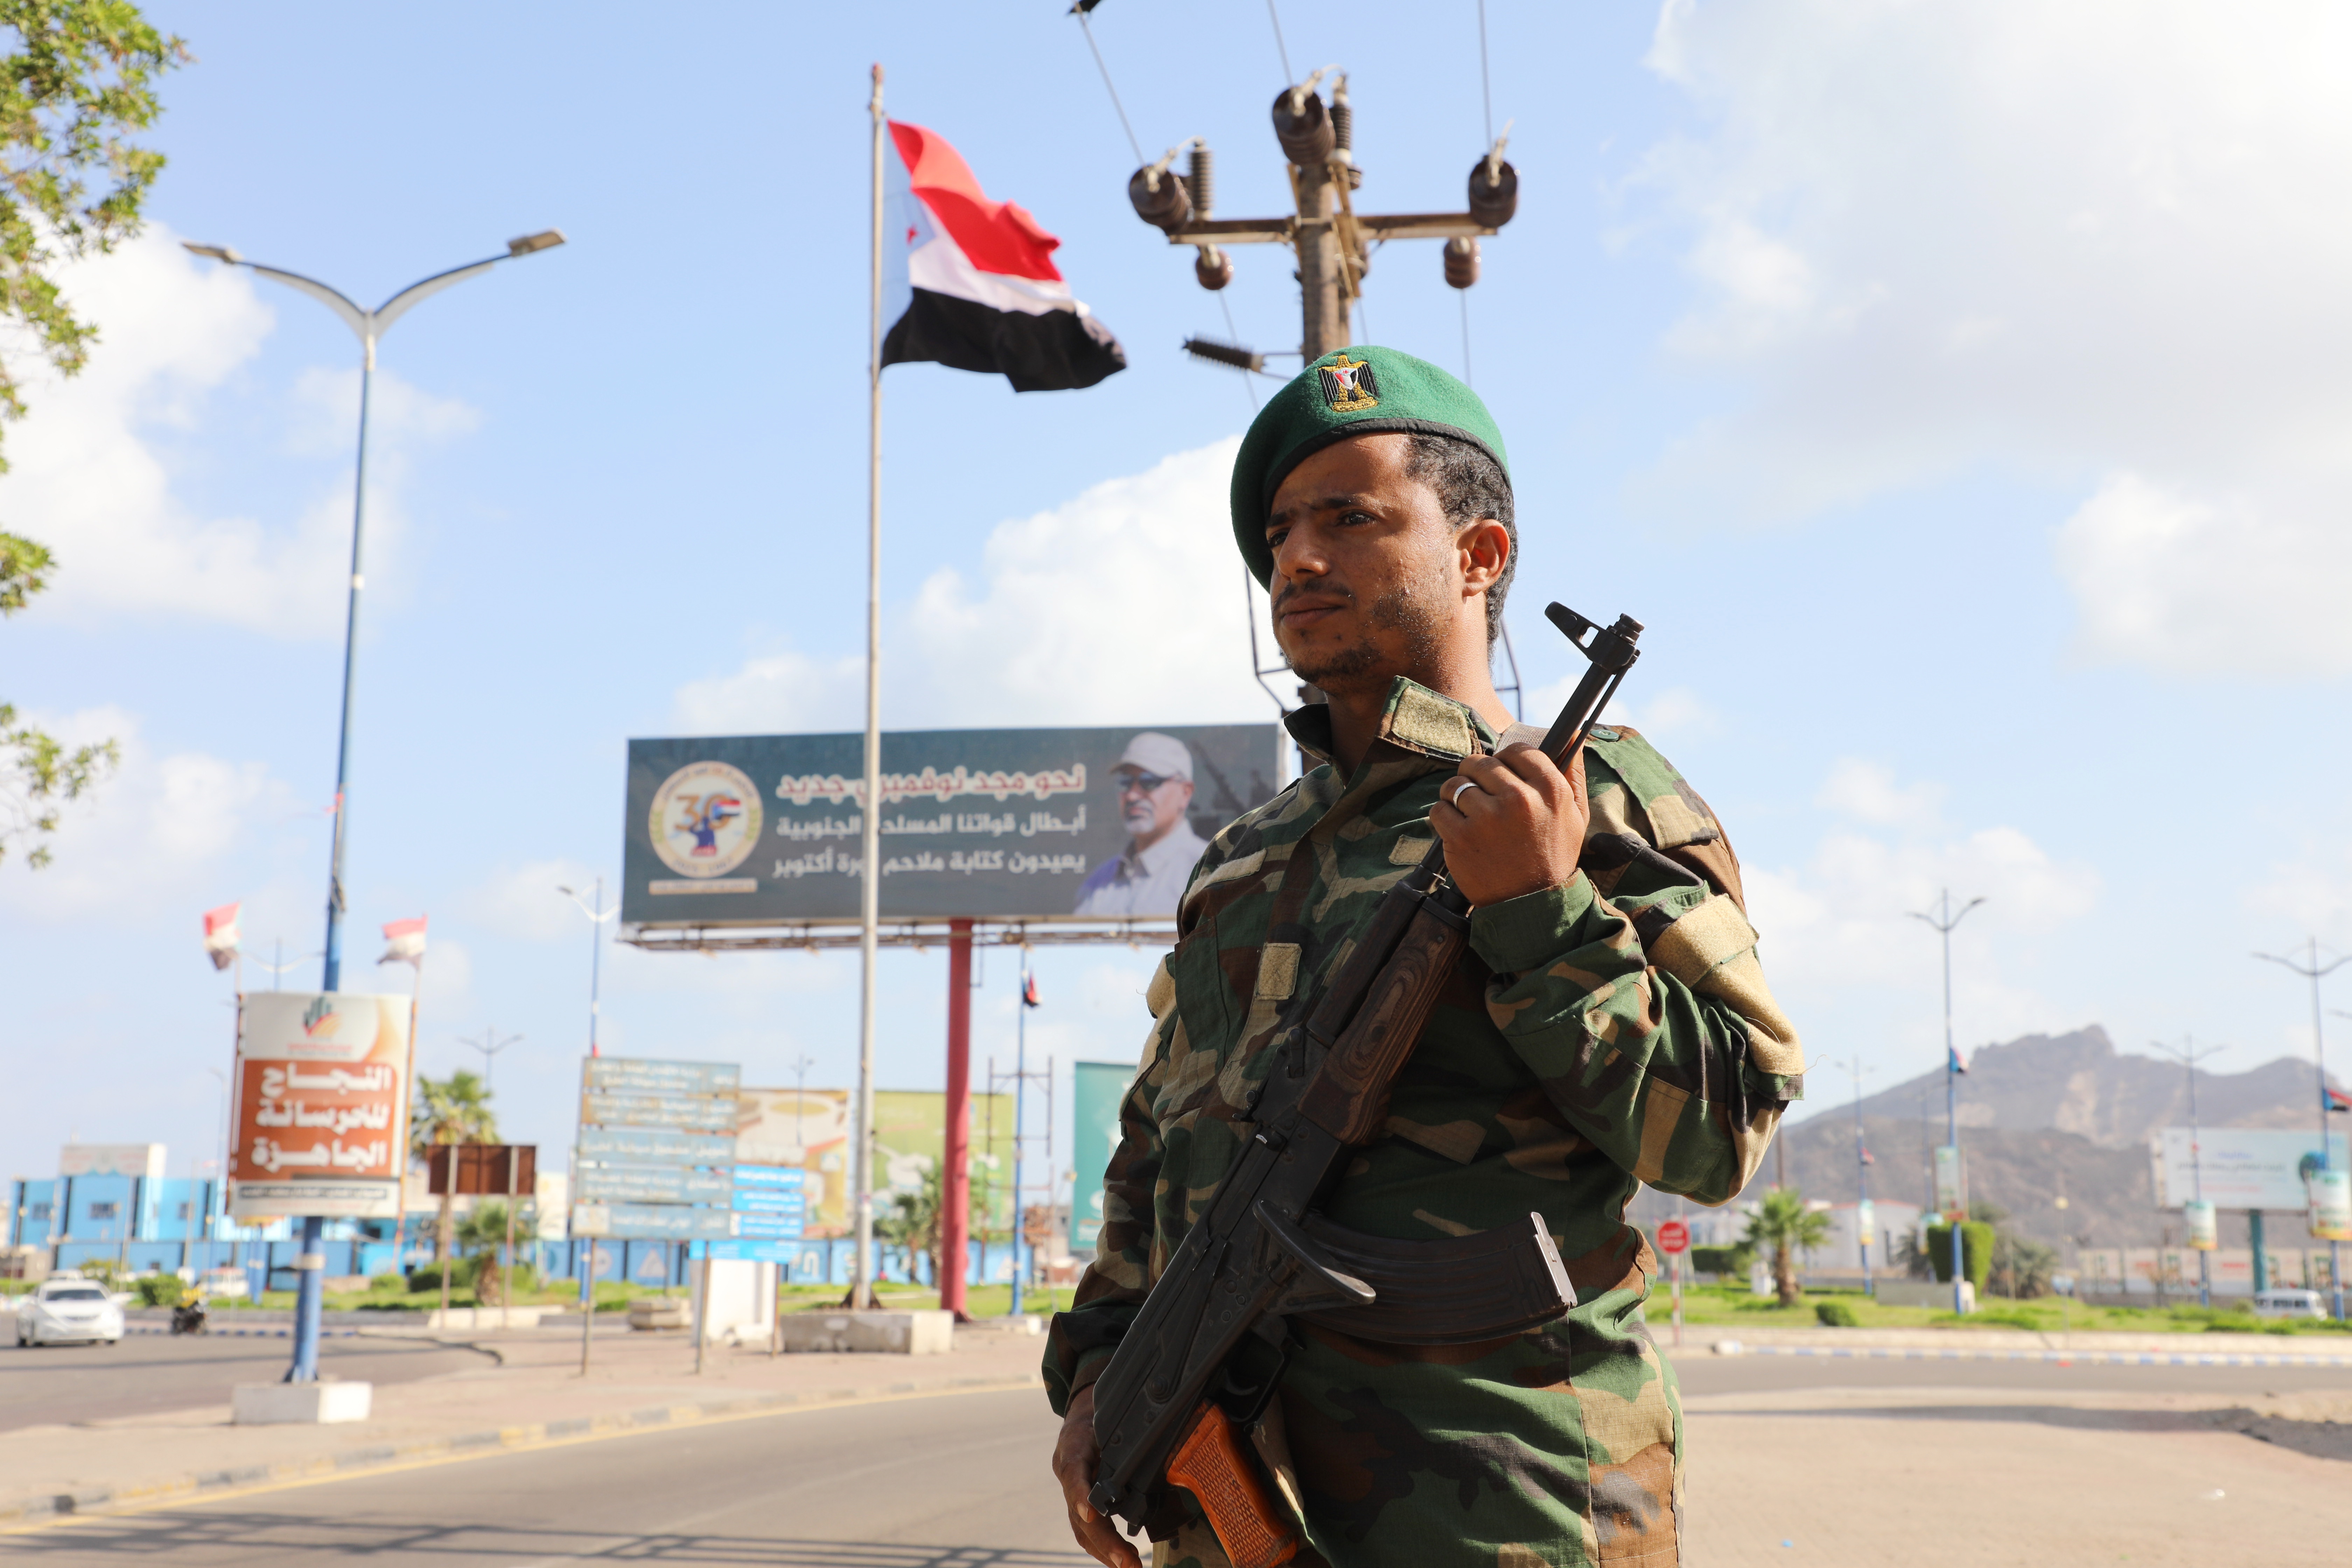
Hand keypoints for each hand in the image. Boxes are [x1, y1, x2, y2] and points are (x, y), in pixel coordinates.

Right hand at [1054, 1384, 1142, 1567]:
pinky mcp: (1077, 1503)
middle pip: (1080, 1512)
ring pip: (1081, 1527)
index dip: (1081, 1495)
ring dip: (1105, 1551)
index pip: (1074, 1471)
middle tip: (1128, 1561)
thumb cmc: (1101, 1416)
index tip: (1092, 1515)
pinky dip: (1102, 1547)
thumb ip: (1124, 1432)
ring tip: (1129, 1566)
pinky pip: (1085, 1530)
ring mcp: (1070, 1490)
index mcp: (1073, 1445)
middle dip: (1104, 1540)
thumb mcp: (1109, 1416)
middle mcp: (1067, 1471)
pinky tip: (1120, 1559)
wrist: (1080, 1417)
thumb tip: (1158, 1444)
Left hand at [1429, 743, 1588, 906]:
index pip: (1518, 750)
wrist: (1532, 906)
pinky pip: (1439, 808)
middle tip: (1482, 794)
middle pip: (1482, 763)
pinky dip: (1444, 816)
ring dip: (1457, 795)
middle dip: (1477, 775)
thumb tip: (1571, 737)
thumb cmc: (1553, 858)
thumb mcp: (1577, 816)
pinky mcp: (1461, 837)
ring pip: (1456, 783)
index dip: (1507, 760)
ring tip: (1468, 812)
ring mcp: (1487, 818)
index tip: (1504, 773)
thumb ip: (1572, 774)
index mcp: (1550, 790)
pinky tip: (1458, 829)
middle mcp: (1519, 799)